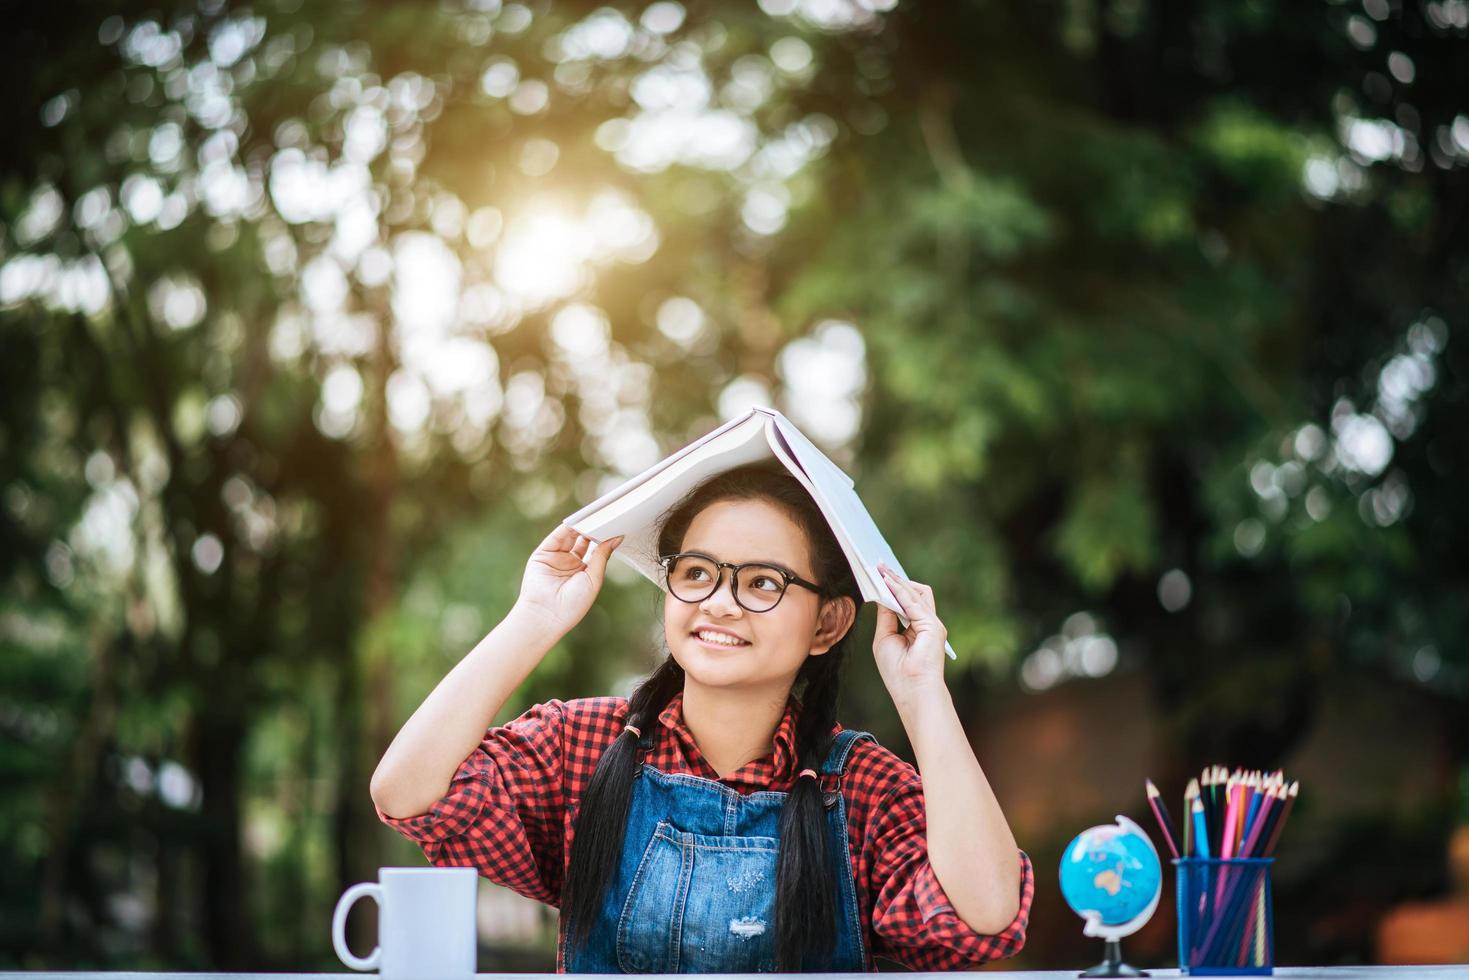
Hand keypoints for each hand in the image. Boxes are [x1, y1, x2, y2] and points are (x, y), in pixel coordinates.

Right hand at [512, 524, 623, 637]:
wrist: (547, 615)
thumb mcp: (593, 578)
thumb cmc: (573, 604)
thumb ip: (602, 556)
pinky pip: (557, 537)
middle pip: (584, 540)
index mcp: (584, 573)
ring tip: (595, 516)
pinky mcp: (543, 553)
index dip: (604, 539)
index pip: (596, 550)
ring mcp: (557, 558)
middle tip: (607, 518)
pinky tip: (578, 521)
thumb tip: (616, 538)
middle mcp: (570, 564)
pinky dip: (567, 527)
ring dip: (582, 526)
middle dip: (594, 530)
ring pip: (571, 536)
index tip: (616, 527)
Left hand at [873, 563, 948, 706]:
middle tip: (878, 566)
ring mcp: (932, 624)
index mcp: (915, 628)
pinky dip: (900, 590)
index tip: (878, 574)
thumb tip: (881, 595)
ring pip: (917, 593)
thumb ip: (886, 616)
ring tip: (881, 570)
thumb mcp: (885, 638)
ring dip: (897, 581)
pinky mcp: (932, 626)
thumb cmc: (897, 671)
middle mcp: (926, 623)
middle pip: (913, 593)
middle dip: (895, 579)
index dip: (893, 587)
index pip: (906, 601)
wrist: (911, 691)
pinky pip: (914, 602)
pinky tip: (887, 582)